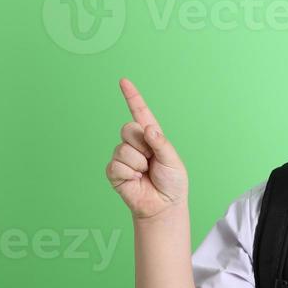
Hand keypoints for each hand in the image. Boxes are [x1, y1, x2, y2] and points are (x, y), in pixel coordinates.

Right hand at [106, 78, 189, 220]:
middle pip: (128, 128)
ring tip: (145, 173)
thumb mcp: (173, 160)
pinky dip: (129, 173)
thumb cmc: (171, 182)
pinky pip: (117, 165)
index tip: (123, 81)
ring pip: (123, 149)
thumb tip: (147, 129)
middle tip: (151, 160)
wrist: (163, 206)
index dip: (131, 96)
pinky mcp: (114, 171)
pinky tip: (136, 180)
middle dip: (142, 145)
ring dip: (138, 163)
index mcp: (151, 136)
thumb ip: (161, 143)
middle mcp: (135, 143)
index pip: (140, 112)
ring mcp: (123, 156)